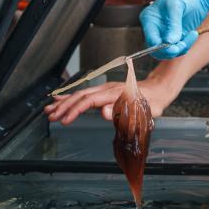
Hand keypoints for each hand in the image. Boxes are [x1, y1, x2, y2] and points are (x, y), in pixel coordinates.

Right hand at [45, 75, 176, 124]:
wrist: (159, 91)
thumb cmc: (152, 103)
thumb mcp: (141, 110)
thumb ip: (123, 111)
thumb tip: (103, 112)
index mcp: (115, 93)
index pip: (89, 101)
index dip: (75, 110)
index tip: (64, 120)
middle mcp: (108, 89)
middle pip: (81, 96)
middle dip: (64, 106)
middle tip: (51, 117)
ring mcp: (106, 89)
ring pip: (81, 94)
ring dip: (64, 102)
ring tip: (49, 110)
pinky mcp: (105, 91)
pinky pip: (86, 93)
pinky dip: (72, 97)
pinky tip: (60, 100)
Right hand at [140, 0, 208, 58]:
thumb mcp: (177, 6)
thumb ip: (173, 24)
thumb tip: (169, 41)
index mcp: (150, 19)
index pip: (150, 39)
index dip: (159, 46)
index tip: (173, 47)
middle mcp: (155, 28)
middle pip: (157, 49)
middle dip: (171, 50)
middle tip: (183, 45)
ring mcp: (166, 33)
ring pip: (168, 51)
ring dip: (181, 48)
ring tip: (192, 35)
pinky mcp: (177, 37)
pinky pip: (179, 48)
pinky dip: (187, 44)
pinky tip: (194, 34)